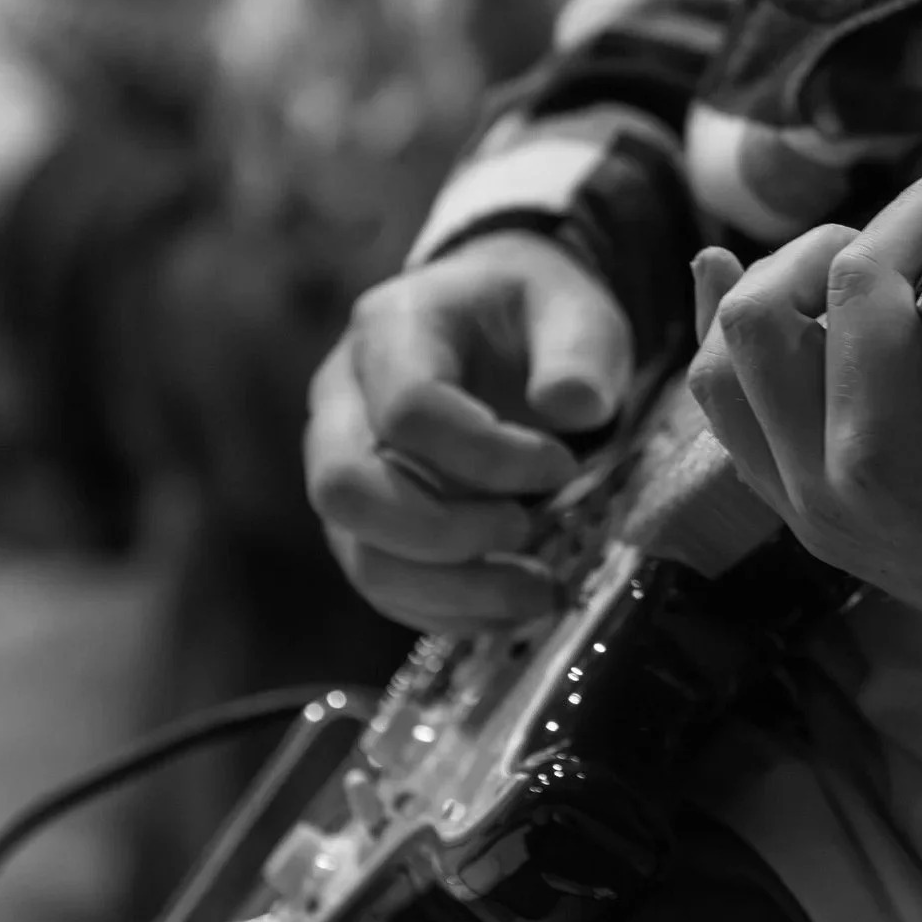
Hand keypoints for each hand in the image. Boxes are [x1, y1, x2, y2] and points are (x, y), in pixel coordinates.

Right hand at [306, 231, 633, 632]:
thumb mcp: (575, 310)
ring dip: (453, 591)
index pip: (409, 411)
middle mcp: (342, 400)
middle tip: (528, 530)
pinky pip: (383, 585)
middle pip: (346, 490)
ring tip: (539, 593)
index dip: (489, 456)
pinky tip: (512, 607)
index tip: (563, 466)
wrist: (502, 325)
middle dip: (446, 534)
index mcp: (392, 330)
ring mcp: (340, 465)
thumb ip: (580, 352)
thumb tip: (572, 404)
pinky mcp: (362, 521)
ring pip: (360, 554)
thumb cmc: (535, 316)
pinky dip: (449, 611)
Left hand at [687, 151, 921, 693]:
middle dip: (829, 249)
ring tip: (846, 262)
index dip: (918, 208)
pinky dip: (731, 345)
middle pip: (760, 320)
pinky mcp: (799, 510)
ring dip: (768, 295)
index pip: (863, 290)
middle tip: (917, 234)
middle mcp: (823, 488)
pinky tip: (733, 275)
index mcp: (892, 460)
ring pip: (718, 370)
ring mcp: (800, 506)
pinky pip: (726, 417)